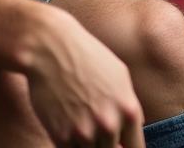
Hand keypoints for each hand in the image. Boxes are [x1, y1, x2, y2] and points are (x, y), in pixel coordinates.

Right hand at [24, 11, 144, 146]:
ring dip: (87, 143)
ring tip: (78, 119)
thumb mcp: (119, 74)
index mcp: (128, 110)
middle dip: (105, 142)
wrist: (48, 47)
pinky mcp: (61, 137)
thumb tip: (135, 128)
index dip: (127, 147)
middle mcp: (109, 126)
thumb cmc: (85, 55)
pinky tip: (65, 120)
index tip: (120, 143)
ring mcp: (84, 133)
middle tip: (93, 122)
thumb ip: (130, 105)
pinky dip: (69, 142)